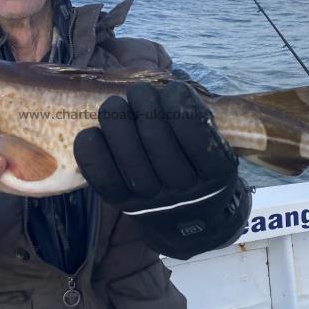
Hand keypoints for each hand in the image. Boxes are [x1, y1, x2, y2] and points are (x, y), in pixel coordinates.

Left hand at [74, 82, 247, 258]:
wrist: (189, 222)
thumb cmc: (199, 167)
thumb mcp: (216, 146)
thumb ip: (197, 119)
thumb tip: (167, 86)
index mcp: (216, 173)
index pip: (197, 135)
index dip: (180, 103)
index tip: (173, 89)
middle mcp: (185, 191)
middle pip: (156, 140)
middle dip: (144, 104)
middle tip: (140, 92)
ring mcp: (153, 201)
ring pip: (128, 156)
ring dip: (116, 120)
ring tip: (114, 104)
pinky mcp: (124, 205)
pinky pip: (103, 179)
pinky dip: (92, 152)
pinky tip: (92, 133)